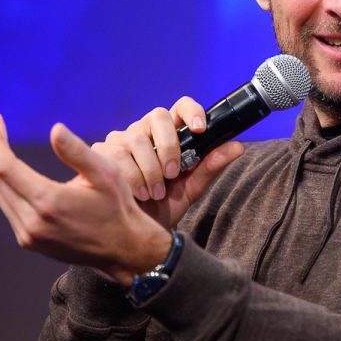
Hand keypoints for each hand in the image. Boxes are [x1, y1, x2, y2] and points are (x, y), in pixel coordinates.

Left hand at [0, 112, 169, 284]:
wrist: (123, 249)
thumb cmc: (118, 206)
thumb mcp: (106, 173)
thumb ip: (77, 151)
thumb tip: (54, 129)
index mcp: (48, 203)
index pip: (5, 166)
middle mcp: (32, 222)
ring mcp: (29, 235)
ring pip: (1, 193)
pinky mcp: (30, 241)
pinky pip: (9, 207)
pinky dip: (6, 184)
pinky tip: (11, 169)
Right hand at [93, 97, 243, 227]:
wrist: (133, 233)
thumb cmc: (163, 207)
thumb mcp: (191, 188)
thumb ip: (211, 166)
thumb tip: (238, 146)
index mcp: (170, 134)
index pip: (180, 107)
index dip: (191, 111)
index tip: (201, 129)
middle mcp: (144, 130)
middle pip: (158, 115)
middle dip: (169, 145)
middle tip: (173, 174)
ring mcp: (121, 139)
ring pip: (136, 138)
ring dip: (150, 169)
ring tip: (156, 192)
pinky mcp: (102, 152)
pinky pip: (116, 155)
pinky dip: (131, 176)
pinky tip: (137, 193)